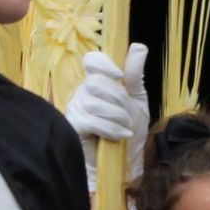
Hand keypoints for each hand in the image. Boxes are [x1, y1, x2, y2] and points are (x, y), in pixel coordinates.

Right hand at [69, 43, 149, 192]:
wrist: (125, 164)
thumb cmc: (129, 132)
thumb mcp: (138, 101)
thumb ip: (135, 75)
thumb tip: (138, 46)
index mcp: (99, 83)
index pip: (93, 60)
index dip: (105, 64)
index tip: (119, 76)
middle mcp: (84, 92)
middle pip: (99, 82)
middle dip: (120, 102)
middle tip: (128, 118)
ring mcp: (75, 109)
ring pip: (96, 102)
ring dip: (118, 118)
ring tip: (124, 130)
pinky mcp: (72, 127)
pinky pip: (90, 120)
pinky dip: (109, 129)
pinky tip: (117, 137)